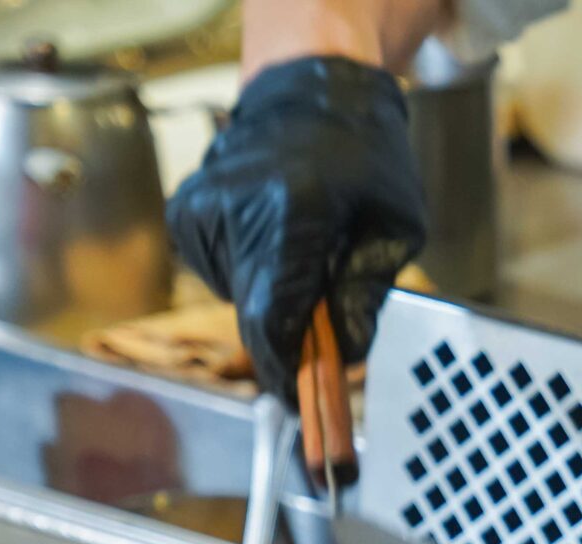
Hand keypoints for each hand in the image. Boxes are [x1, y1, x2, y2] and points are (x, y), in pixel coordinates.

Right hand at [165, 55, 426, 403]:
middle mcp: (233, 209)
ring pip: (240, 302)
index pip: (274, 318)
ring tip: (308, 256)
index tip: (306, 416)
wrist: (309, 90)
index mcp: (291, 209)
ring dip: (277, 303)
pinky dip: (255, 278)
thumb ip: (369, 296)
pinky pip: (223, 278)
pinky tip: (277, 241)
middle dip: (291, 350)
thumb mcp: (397, 226)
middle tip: (326, 371)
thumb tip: (346, 360)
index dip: (289, 377)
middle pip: (255, 319)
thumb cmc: (366, 158)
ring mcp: (200, 211)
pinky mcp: (185, 216)